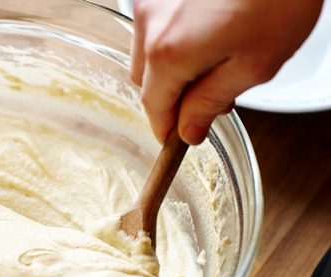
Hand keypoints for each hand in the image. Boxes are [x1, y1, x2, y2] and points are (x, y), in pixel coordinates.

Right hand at [130, 0, 323, 144]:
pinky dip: (173, 40)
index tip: (177, 139)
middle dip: (172, 95)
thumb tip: (189, 130)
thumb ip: (211, 102)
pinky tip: (209, 34)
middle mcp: (150, 24)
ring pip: (148, 52)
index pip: (154, 106)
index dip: (166, 128)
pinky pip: (155, 27)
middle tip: (211, 99)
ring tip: (216, 61)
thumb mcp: (253, 65)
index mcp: (168, 52)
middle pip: (145, 79)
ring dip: (172, 67)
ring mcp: (151, 1)